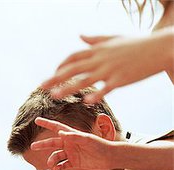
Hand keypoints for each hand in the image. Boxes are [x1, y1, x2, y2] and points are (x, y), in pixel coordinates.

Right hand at [31, 117, 115, 169]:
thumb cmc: (100, 145)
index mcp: (72, 135)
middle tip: (32, 146)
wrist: (110, 157)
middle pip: (52, 143)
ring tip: (51, 165)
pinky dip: (59, 168)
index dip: (46, 123)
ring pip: (56, 156)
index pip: (56, 127)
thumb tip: (59, 133)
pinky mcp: (74, 163)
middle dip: (42, 144)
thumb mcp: (87, 139)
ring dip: (52, 161)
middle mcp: (70, 144)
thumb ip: (74, 136)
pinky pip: (62, 166)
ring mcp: (71, 154)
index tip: (36, 120)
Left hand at [41, 33, 168, 101]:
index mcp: (98, 50)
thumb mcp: (114, 38)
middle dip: (56, 77)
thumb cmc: (137, 44)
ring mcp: (110, 69)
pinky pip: (105, 89)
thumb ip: (95, 39)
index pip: (73, 57)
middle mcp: (100, 59)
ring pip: (84, 80)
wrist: (159, 47)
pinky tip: (86, 102)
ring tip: (55, 96)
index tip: (53, 74)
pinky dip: (96, 95)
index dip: (61, 66)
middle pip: (73, 68)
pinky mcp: (121, 79)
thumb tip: (80, 36)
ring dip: (68, 88)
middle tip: (41, 86)